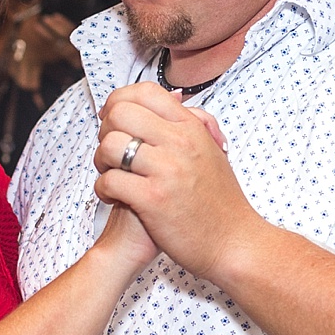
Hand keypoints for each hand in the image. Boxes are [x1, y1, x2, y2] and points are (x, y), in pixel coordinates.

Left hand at [93, 83, 249, 281]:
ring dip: (100, 161)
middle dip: (105, 131)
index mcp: (191, 128)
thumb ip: (194, 123)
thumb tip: (175, 97)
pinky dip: (102, 189)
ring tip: (111, 175)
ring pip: (110, 145)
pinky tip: (113, 197)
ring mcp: (166, 170)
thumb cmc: (220, 202)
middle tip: (111, 152)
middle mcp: (179, 143)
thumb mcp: (212, 151)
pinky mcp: (153, 199)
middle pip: (120, 113)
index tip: (111, 118)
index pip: (146, 92)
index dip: (119, 100)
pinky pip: (109, 181)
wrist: (234, 243)